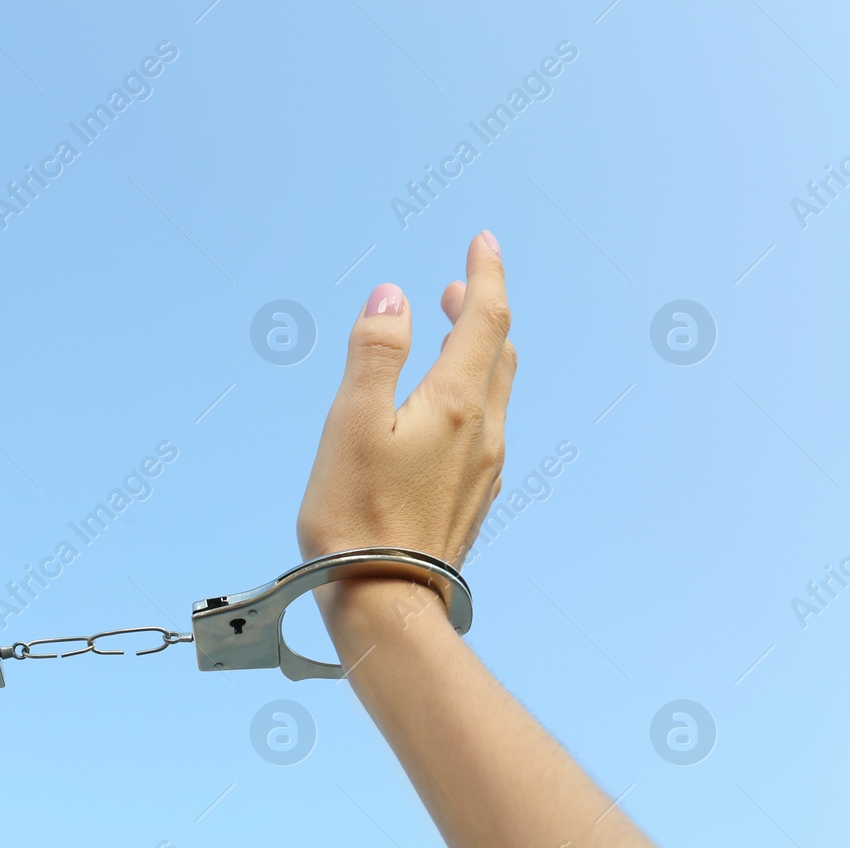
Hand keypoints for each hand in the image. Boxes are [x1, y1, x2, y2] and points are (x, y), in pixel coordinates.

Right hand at [297, 232, 514, 619]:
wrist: (385, 604)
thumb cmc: (356, 515)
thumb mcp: (351, 422)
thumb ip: (374, 353)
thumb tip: (395, 296)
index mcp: (456, 403)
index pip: (485, 320)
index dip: (487, 275)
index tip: (483, 241)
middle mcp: (484, 432)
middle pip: (498, 353)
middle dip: (483, 312)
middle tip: (460, 287)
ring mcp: (483, 470)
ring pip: (495, 393)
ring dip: (478, 354)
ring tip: (453, 338)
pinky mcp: (470, 501)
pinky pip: (485, 431)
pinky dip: (472, 397)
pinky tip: (445, 412)